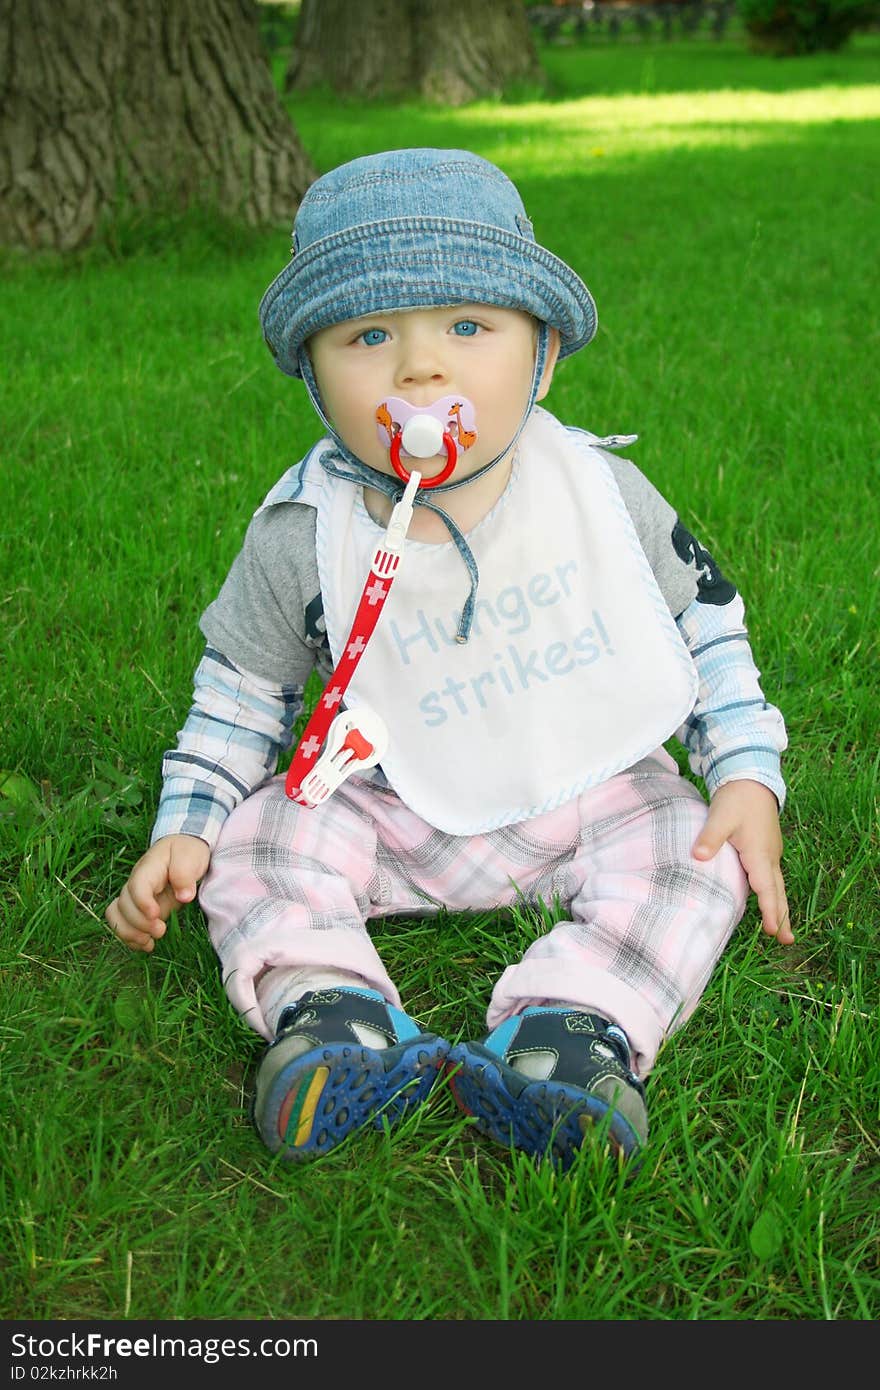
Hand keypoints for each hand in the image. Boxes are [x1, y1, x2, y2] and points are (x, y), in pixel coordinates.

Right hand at [105, 834, 210, 951]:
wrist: (183, 849)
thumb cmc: (186, 851)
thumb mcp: (190, 856)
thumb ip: (185, 874)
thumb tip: (184, 896)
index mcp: (148, 868)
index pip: (136, 886)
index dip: (141, 902)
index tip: (155, 915)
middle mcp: (136, 883)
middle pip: (124, 904)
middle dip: (139, 923)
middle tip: (161, 930)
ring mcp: (136, 897)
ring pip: (117, 916)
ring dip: (129, 933)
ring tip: (149, 943)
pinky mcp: (140, 909)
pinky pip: (124, 924)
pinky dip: (131, 938)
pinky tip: (147, 946)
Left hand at [692, 779, 792, 944]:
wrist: (751, 780)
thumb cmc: (736, 799)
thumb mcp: (720, 816)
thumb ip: (710, 837)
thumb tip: (699, 856)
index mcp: (760, 853)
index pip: (766, 888)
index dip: (770, 910)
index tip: (773, 931)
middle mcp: (769, 856)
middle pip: (777, 892)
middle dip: (781, 916)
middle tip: (786, 941)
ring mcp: (769, 853)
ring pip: (775, 885)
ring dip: (777, 906)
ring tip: (779, 929)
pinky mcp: (765, 849)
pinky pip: (770, 876)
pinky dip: (771, 892)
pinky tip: (765, 900)